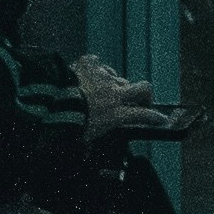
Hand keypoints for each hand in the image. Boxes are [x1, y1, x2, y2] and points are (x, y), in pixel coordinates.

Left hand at [71, 56, 192, 144]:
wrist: (51, 103)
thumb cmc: (67, 124)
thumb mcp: (87, 137)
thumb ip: (97, 136)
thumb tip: (90, 150)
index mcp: (115, 114)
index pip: (143, 115)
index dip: (155, 118)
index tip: (162, 119)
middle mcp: (114, 94)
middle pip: (143, 89)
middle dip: (145, 95)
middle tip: (141, 100)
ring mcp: (102, 78)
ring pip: (118, 78)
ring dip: (115, 84)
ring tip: (104, 90)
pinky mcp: (89, 66)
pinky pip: (97, 63)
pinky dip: (95, 69)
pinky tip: (89, 74)